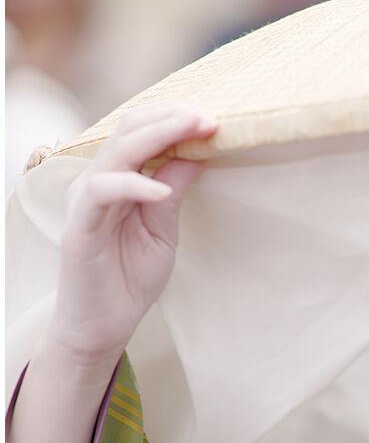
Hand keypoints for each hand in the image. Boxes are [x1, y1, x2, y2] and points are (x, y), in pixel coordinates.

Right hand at [47, 103, 217, 366]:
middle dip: (171, 118)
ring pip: (116, 152)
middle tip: (209, 116)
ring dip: (158, 137)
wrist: (103, 325)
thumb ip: (173, 191)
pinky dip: (135, 186)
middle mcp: (98, 182)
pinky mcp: (79, 227)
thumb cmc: (130, 278)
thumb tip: (196, 154)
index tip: (214, 118)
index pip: (140, 131)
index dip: (174, 119)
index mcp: (118, 179)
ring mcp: (85, 202)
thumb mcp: (164, 230)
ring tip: (195, 132)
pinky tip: (163, 191)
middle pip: (128, 129)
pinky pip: (103, 193)